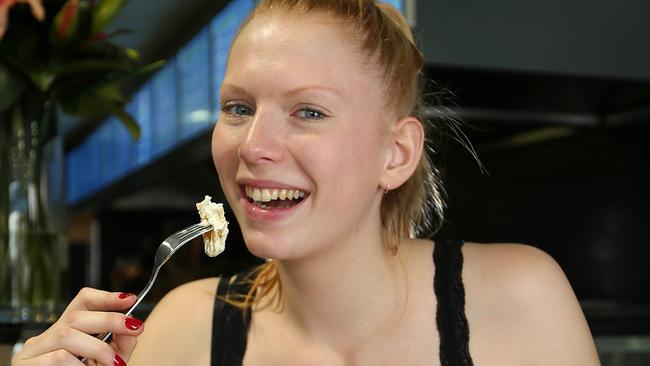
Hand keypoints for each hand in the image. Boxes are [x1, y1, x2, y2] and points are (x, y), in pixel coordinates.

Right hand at [12, 288, 144, 364]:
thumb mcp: (106, 361)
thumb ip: (120, 344)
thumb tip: (132, 327)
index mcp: (64, 331)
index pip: (82, 301)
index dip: (106, 297)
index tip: (130, 300)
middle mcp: (45, 338)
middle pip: (77, 316)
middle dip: (110, 320)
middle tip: (134, 329)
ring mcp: (31, 352)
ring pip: (67, 335)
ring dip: (98, 348)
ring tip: (112, 363)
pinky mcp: (25, 365)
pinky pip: (59, 357)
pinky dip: (79, 365)